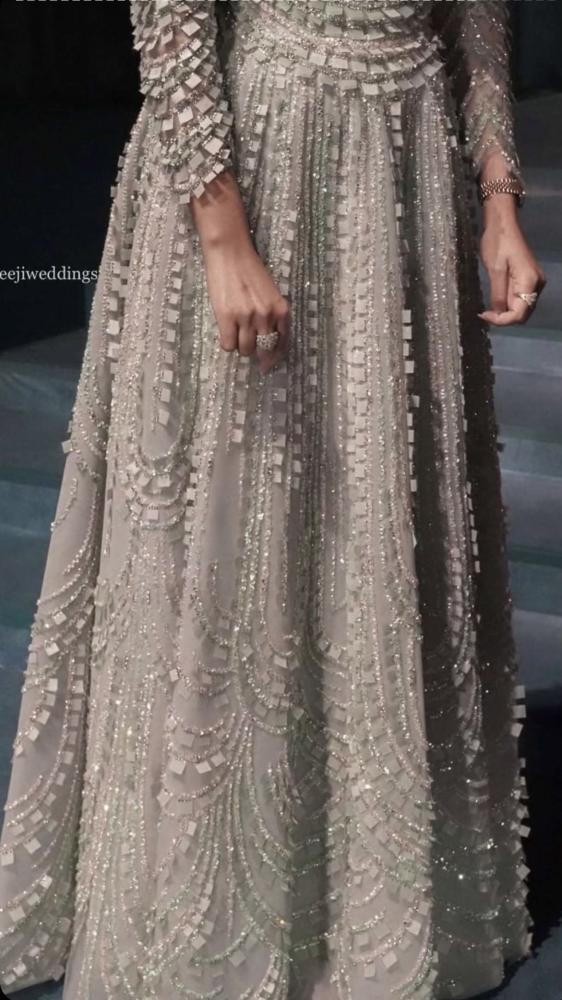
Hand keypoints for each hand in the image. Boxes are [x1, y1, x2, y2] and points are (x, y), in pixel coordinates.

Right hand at [188, 169, 290, 374]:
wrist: (230, 252)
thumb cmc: (250, 270)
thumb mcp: (271, 294)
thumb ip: (272, 315)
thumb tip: (266, 342)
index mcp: (281, 310)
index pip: (282, 344)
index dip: (274, 358)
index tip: (267, 366)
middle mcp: (267, 316)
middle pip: (263, 350)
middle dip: (255, 352)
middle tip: (247, 347)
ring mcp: (247, 318)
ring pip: (245, 350)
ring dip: (239, 346)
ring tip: (235, 332)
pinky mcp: (227, 317)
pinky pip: (228, 345)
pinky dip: (227, 343)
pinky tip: (225, 332)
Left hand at [478, 197, 545, 326]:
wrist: (502, 224)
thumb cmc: (497, 243)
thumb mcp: (495, 270)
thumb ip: (497, 294)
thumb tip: (498, 312)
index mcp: (529, 281)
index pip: (520, 313)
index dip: (502, 320)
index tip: (484, 315)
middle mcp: (536, 284)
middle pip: (523, 313)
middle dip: (504, 318)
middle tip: (484, 313)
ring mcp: (534, 281)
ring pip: (521, 308)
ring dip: (505, 312)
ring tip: (488, 308)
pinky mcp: (527, 279)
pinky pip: (519, 298)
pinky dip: (507, 304)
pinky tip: (494, 302)